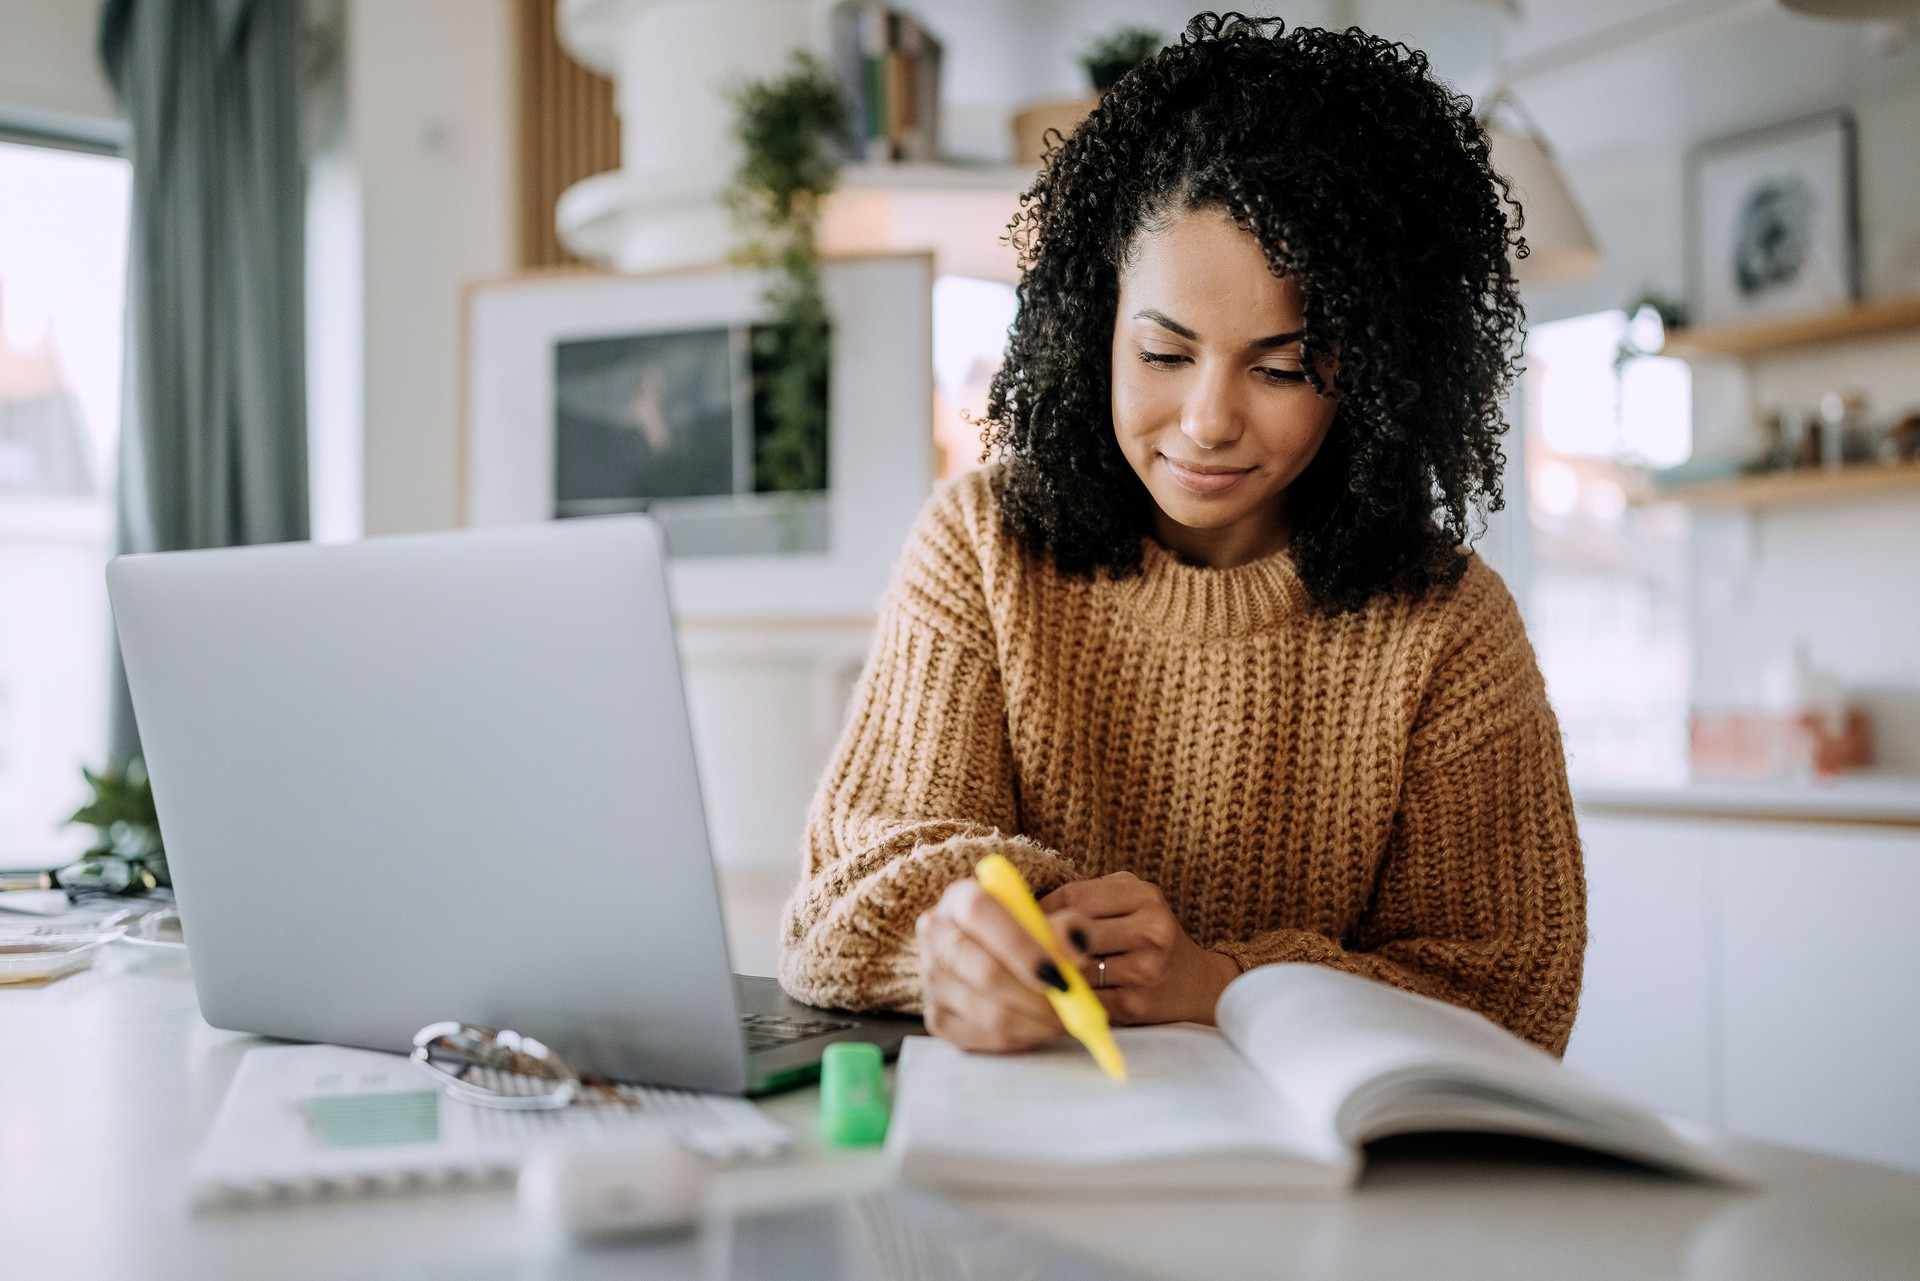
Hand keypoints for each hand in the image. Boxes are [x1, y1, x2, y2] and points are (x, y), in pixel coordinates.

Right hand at [915, 878, 1078, 1053]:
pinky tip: (1038, 1027)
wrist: (992, 955)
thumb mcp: (1049, 917)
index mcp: (960, 899)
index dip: (1020, 944)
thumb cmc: (1023, 933)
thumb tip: (1074, 949)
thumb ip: (1068, 926)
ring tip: (1062, 1018)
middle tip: (1069, 1003)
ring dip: (1035, 1022)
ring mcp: (931, 980)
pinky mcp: (936, 1017)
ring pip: (988, 1012)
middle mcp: (936, 936)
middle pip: (986, 972)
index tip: (1058, 971)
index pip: (980, 914)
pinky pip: (985, 1037)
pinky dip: (1021, 1038)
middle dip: (1037, 995)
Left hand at [1040, 872, 1239, 1025]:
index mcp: (1144, 897)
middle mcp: (1151, 930)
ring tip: (1037, 969)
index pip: (1074, 897)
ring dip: (1051, 971)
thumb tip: (1026, 906)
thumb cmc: (1149, 936)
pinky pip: (1085, 999)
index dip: (1040, 909)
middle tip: (1020, 946)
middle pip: (1072, 932)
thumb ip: (1088, 897)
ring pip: (1075, 968)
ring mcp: (1145, 969)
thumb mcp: (1130, 902)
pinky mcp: (1135, 1004)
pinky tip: (1057, 992)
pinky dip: (1066, 997)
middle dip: (1041, 941)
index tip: (1023, 919)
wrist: (1196, 984)